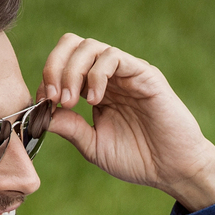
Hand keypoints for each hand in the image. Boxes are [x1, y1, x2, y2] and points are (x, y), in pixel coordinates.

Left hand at [40, 34, 214, 211]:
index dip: (46, 80)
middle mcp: (109, 76)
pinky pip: (114, 58)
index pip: (62, 65)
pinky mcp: (144, 74)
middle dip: (54, 67)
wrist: (173, 169)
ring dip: (72, 72)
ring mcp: (127, 72)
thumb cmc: (138, 159)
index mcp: (95, 89)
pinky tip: (94, 100)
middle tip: (53, 97)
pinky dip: (96, 75)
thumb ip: (69, 128)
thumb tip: (41, 114)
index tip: (43, 106)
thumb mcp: (94, 146)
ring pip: (90, 47)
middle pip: (72, 45)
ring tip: (71, 102)